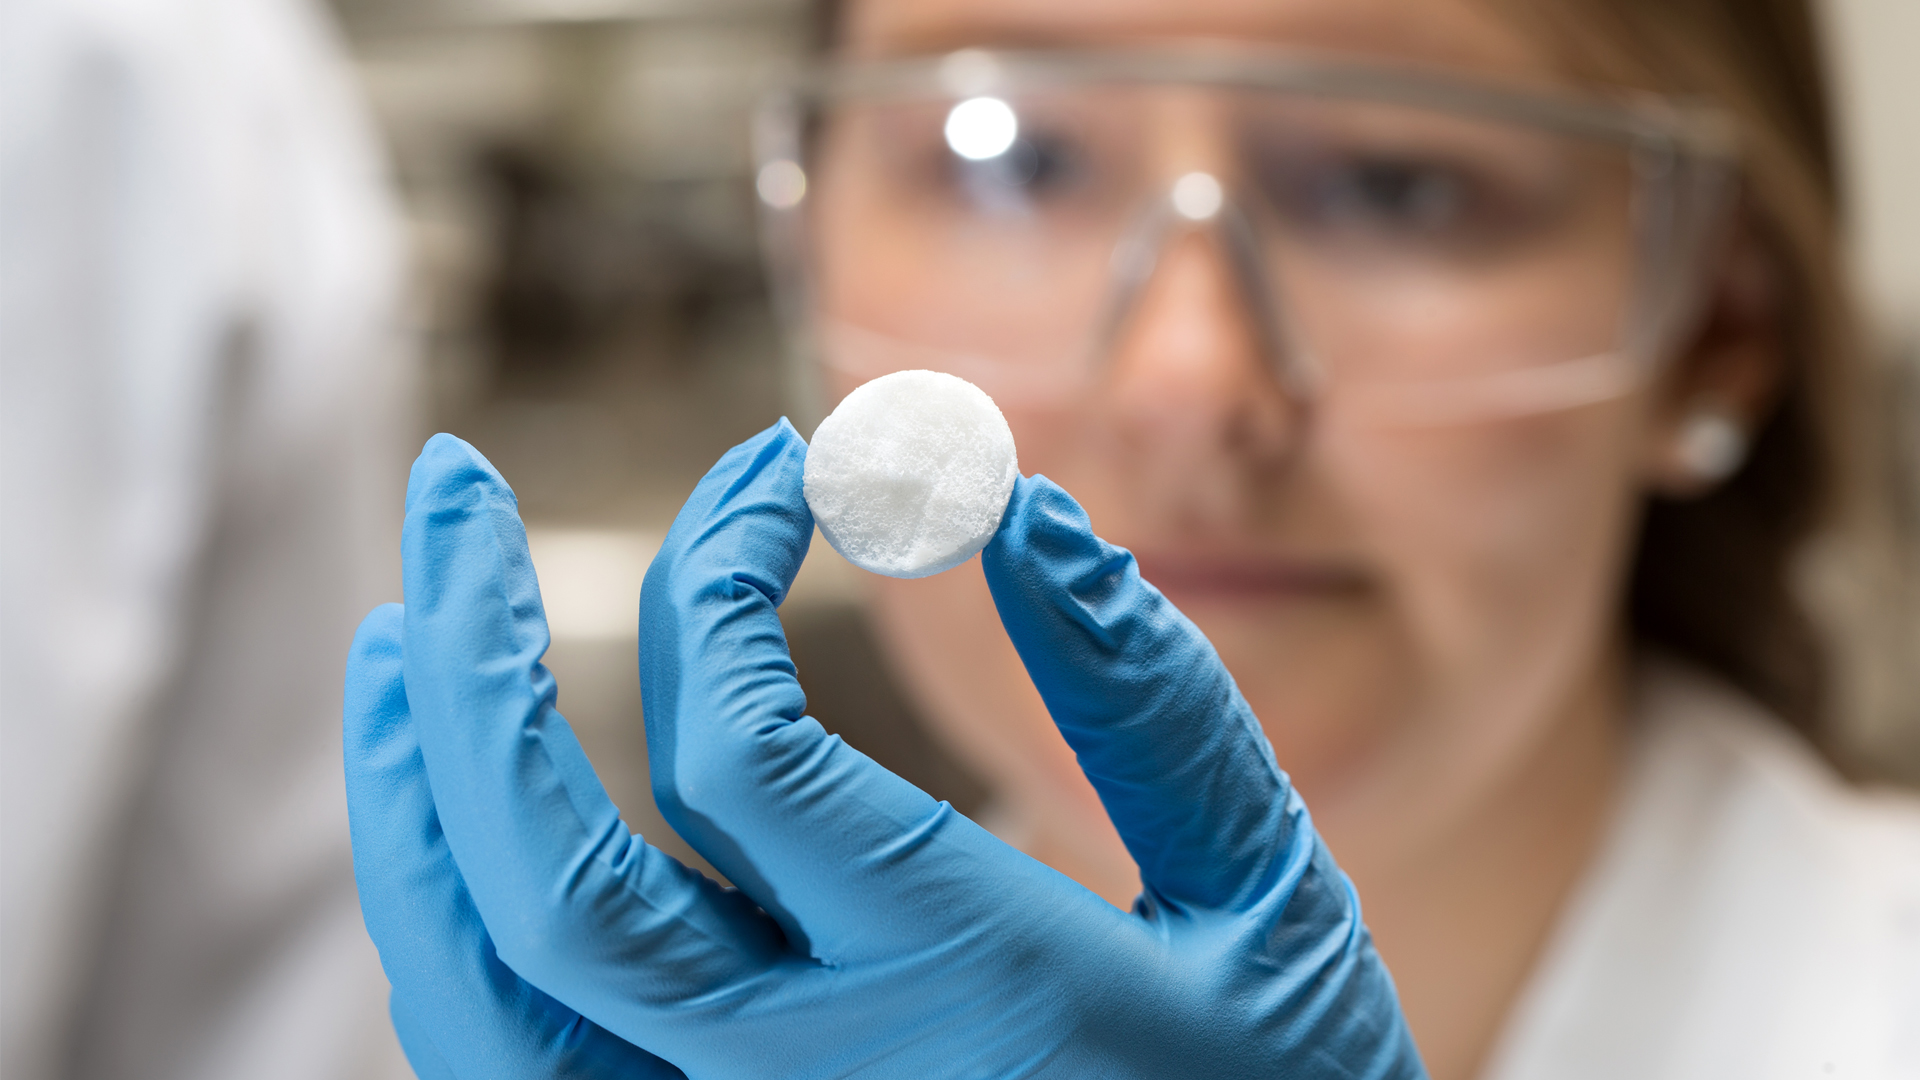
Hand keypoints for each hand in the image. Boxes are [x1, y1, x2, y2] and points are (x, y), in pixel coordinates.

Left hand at [344, 421, 1424, 1077]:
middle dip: (474, 653)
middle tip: (449, 476)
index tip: (789, 464)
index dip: (729, 562)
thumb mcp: (1269, 899)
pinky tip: (462, 820)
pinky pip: (517, 1069)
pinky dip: (452, 927)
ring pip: (483, 998)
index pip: (742, 748)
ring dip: (413, 798)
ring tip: (400, 638)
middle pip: (549, 873)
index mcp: (965, 992)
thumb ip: (1154, 699)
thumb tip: (1018, 505)